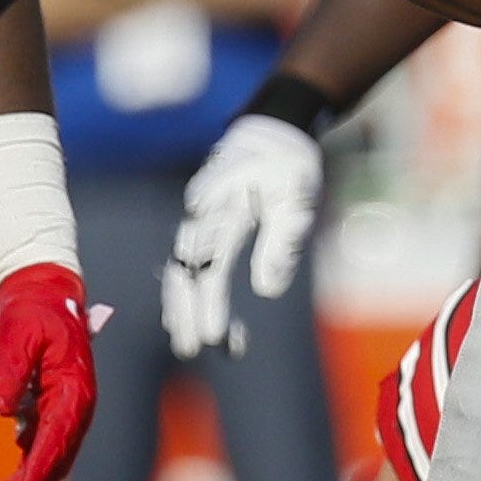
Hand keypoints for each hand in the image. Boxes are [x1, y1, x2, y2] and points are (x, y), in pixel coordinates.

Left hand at [0, 263, 99, 480]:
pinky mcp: (51, 413)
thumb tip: (4, 409)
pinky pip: (38, 453)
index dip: (30, 477)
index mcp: (74, 392)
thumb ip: (11, 370)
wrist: (42, 293)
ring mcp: (65, 414)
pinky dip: (20, 476)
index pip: (54, 445)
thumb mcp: (17, 334)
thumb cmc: (31, 311)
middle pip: (52, 465)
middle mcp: (76, 410)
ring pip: (46, 466)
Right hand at [161, 115, 324, 358]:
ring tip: (189, 343)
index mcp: (221, 208)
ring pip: (183, 268)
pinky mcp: (206, 226)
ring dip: (183, 305)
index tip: (213, 335)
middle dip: (186, 311)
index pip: (208, 264)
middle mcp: (203, 216)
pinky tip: (192, 319)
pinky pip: (192, 262)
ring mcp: (201, 221)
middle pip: (186, 269)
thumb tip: (267, 291)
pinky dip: (190, 291)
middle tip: (191, 349)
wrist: (274, 132)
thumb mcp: (297, 200)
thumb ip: (282, 243)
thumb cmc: (290, 166)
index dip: (208, 302)